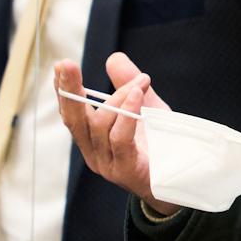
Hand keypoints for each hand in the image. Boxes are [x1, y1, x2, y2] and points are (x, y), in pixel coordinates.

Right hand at [54, 52, 178, 214]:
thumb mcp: (146, 109)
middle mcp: (93, 152)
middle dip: (69, 90)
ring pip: (100, 125)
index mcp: (92, 139)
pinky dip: (126, 114)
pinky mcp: (125, 170)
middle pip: (73, 119)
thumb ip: (129, 85)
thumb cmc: (160, 146)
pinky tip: (136, 95)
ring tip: (139, 82)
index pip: (71, 113)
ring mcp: (107, 163)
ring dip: (118, 97)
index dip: (64, 90)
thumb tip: (113, 58)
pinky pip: (120, 139)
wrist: (179, 182)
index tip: (60, 66)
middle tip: (65, 64)